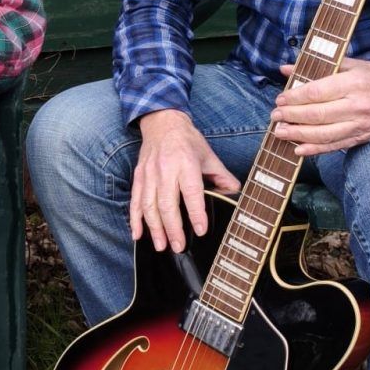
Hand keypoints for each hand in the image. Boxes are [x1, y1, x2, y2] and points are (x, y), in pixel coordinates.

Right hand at [130, 110, 239, 252]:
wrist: (162, 123)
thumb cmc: (188, 141)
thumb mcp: (209, 155)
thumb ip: (222, 176)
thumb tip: (234, 194)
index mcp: (186, 162)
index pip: (191, 191)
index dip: (196, 212)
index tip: (201, 230)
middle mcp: (165, 169)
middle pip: (167, 203)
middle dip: (173, 228)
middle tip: (179, 247)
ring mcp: (149, 173)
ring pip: (149, 205)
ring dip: (154, 228)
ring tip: (162, 245)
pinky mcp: (138, 176)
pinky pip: (135, 200)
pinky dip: (135, 219)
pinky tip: (138, 235)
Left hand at [271, 57, 369, 155]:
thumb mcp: (351, 64)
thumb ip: (317, 67)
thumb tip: (285, 69)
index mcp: (354, 83)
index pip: (318, 92)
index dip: (295, 97)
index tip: (280, 99)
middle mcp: (357, 106)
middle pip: (318, 115)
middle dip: (292, 116)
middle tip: (275, 115)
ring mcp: (360, 125)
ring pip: (324, 134)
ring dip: (298, 135)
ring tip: (279, 131)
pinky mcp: (362, 138)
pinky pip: (335, 146)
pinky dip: (315, 150)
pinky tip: (297, 148)